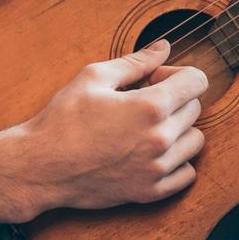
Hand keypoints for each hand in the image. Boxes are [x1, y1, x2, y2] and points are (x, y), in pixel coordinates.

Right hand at [15, 39, 208, 213]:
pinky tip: (153, 153)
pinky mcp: (150, 192)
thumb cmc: (63, 119)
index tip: (156, 79)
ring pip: (195, 141)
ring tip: (149, 128)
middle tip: (144, 101)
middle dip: (175, 99)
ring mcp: (157, 169)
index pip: (197, 81)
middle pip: (195, 109)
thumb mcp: (94, 77)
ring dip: (179, 130)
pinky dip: (177, 162)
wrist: (41, 167)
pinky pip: (187, 173)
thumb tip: (164, 47)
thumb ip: (136, 61)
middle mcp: (160, 139)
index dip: (178, 73)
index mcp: (150, 106)